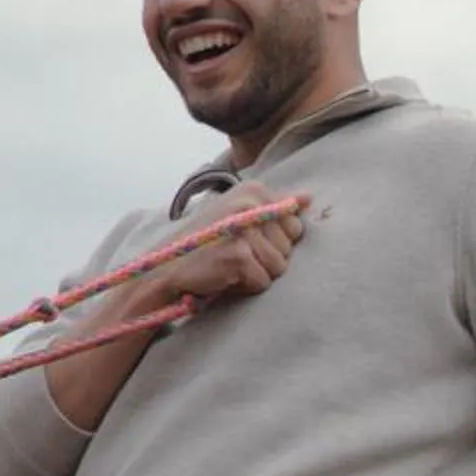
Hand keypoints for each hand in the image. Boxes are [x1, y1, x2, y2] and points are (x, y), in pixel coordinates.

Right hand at [141, 180, 308, 311]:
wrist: (166, 265)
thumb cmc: (207, 242)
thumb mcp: (239, 214)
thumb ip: (275, 207)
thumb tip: (309, 199)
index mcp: (254, 189)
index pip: (295, 225)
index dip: (274, 240)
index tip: (246, 238)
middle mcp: (250, 203)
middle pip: (290, 247)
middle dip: (267, 258)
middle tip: (235, 253)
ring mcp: (244, 229)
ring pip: (279, 267)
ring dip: (257, 273)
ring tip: (229, 264)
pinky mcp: (239, 256)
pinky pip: (263, 282)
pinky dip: (245, 286)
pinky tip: (223, 275)